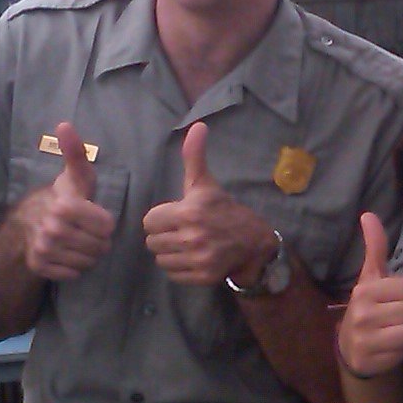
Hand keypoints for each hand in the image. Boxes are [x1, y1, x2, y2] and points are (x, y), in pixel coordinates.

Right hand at [15, 121, 114, 280]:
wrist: (25, 222)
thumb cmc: (61, 196)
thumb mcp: (74, 176)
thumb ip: (76, 153)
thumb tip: (65, 125)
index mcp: (65, 206)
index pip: (107, 227)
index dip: (104, 222)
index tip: (93, 215)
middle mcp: (53, 229)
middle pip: (100, 247)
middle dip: (98, 240)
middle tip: (86, 230)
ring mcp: (44, 249)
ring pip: (88, 262)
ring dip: (88, 255)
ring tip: (78, 241)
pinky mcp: (40, 266)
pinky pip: (73, 274)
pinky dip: (73, 267)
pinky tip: (67, 253)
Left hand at [142, 122, 278, 285]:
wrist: (253, 241)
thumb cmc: (223, 210)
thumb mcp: (206, 184)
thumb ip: (194, 157)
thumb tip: (198, 126)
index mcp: (188, 212)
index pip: (149, 221)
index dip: (160, 218)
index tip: (175, 217)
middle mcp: (192, 236)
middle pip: (152, 242)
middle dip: (163, 236)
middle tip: (181, 232)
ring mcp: (198, 259)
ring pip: (160, 259)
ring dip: (170, 253)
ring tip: (186, 245)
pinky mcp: (203, 276)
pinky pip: (172, 275)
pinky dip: (179, 269)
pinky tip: (192, 258)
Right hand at [337, 212, 402, 377]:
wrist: (352, 348)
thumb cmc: (369, 307)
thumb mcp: (371, 277)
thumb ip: (375, 247)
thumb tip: (368, 214)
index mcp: (365, 290)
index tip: (395, 299)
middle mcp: (362, 313)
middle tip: (396, 317)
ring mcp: (365, 338)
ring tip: (394, 330)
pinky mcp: (371, 360)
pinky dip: (401, 350)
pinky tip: (389, 347)